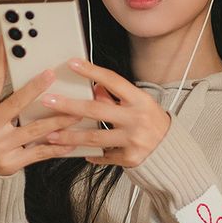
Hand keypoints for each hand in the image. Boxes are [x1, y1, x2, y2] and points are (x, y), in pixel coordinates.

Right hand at [0, 35, 86, 175]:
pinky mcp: (12, 163)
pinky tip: (71, 141)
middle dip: (34, 88)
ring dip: (58, 120)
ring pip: (34, 130)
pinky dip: (57, 147)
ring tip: (76, 112)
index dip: (2, 62)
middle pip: (15, 104)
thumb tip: (27, 70)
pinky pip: (39, 153)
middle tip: (51, 75)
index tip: (11, 45)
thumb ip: (3, 95)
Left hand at [42, 57, 170, 167]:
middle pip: (96, 110)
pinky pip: (104, 155)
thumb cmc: (154, 124)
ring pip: (94, 137)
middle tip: (49, 101)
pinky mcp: (130, 158)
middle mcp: (137, 119)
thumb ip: (117, 98)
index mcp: (140, 100)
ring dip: (70, 136)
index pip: (112, 81)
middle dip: (69, 105)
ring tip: (51, 134)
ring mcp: (133, 140)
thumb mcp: (140, 105)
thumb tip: (95, 89)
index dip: (91, 71)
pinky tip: (79, 152)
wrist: (172, 152)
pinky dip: (91, 154)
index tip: (72, 64)